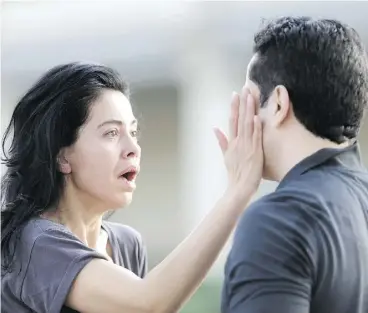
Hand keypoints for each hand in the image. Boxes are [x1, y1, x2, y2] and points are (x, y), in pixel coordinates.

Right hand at [214, 87, 262, 202]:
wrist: (239, 188)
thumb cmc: (235, 173)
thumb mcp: (226, 156)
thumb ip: (222, 141)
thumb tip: (215, 128)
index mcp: (232, 142)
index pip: (232, 120)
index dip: (234, 107)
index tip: (235, 94)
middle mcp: (238, 142)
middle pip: (239, 119)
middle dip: (242, 103)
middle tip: (244, 88)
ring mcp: (247, 146)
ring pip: (248, 125)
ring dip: (249, 110)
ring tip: (251, 96)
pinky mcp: (255, 152)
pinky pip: (255, 137)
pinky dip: (256, 127)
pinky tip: (257, 116)